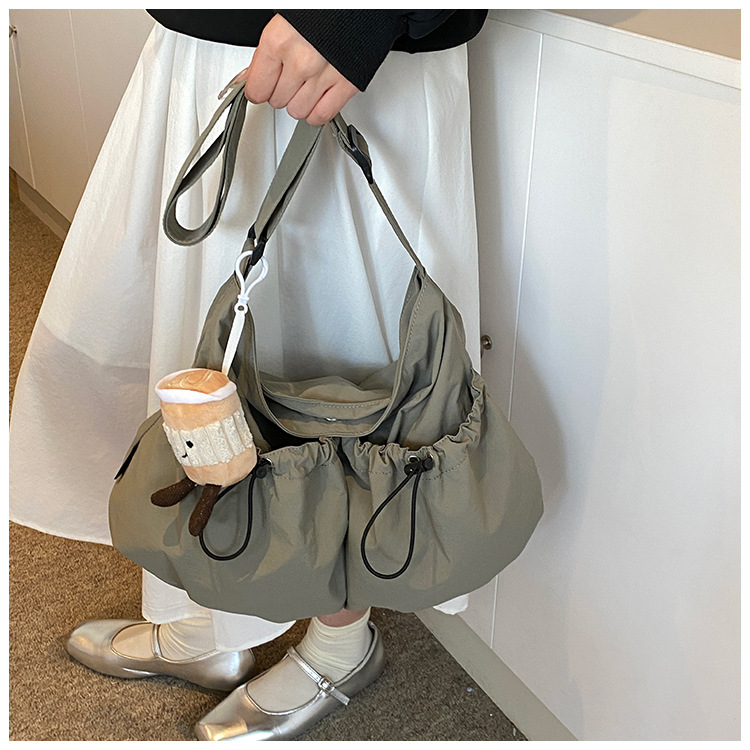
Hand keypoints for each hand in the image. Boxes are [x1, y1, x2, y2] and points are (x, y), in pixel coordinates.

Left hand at [237, 14, 358, 125]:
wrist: (361, 2)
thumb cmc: (323, 8)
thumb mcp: (284, 22)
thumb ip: (267, 52)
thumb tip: (251, 75)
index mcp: (279, 40)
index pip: (257, 89)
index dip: (259, 87)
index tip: (262, 85)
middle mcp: (300, 61)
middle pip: (278, 101)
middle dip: (281, 91)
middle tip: (289, 76)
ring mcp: (323, 75)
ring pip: (298, 111)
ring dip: (300, 102)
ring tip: (306, 84)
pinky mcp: (346, 85)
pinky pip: (322, 115)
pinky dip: (317, 112)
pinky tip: (317, 98)